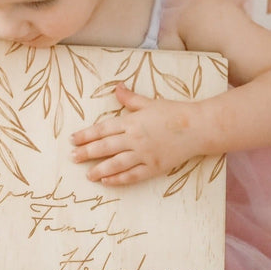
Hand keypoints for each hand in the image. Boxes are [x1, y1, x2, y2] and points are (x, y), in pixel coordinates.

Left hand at [71, 83, 203, 185]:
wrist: (197, 127)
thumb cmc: (173, 112)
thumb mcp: (149, 102)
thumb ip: (130, 98)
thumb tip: (116, 87)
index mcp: (132, 121)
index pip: (102, 129)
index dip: (86, 135)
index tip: (72, 139)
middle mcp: (135, 139)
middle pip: (105, 147)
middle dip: (87, 153)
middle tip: (73, 158)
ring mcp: (144, 154)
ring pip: (116, 163)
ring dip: (100, 169)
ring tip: (87, 175)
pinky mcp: (154, 167)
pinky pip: (133, 175)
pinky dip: (119, 179)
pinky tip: (107, 181)